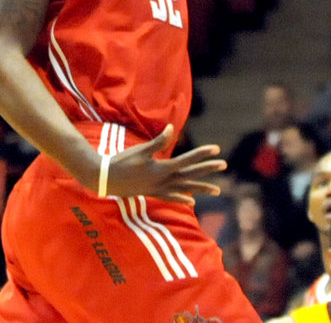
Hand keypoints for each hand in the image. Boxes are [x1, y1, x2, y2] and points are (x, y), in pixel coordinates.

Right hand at [102, 125, 225, 203]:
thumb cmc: (123, 161)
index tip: (216, 150)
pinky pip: (172, 197)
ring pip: (186, 189)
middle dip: (207, 170)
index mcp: (162, 169)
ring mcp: (159, 189)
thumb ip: (158, 142)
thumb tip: (172, 129)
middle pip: (191, 175)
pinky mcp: (153, 193)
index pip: (188, 161)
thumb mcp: (141, 150)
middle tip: (224, 165)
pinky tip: (191, 201)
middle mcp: (164, 181)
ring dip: (201, 188)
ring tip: (217, 190)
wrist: (107, 179)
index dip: (202, 154)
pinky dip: (183, 198)